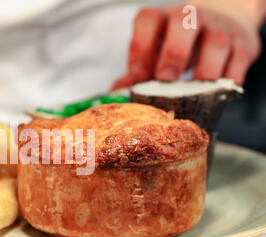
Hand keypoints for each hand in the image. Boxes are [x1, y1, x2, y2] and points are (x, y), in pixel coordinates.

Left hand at [112, 0, 265, 89]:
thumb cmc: (180, 45)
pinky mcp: (243, 44)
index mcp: (163, 20)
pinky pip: (239, 59)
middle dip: (173, 53)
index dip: (140, 45)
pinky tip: (216, 93)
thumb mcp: (156, 53)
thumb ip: (138, 73)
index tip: (137, 73)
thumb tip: (117, 93)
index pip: (148, 19)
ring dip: (205, 71)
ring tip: (195, 93)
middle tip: (166, 79)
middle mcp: (192, 18)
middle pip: (184, 22)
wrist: (222, 25)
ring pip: (216, 41)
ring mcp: (219, 28)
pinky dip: (228, 79)